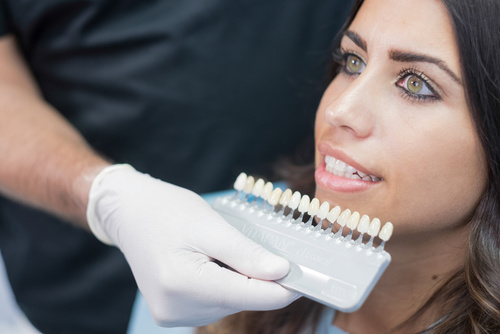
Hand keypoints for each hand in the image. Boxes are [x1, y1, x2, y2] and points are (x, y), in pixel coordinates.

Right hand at [86, 165, 297, 326]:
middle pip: (241, 301)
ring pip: (230, 304)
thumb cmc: (166, 211)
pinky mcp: (173, 314)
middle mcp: (176, 307)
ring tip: (220, 251)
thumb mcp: (210, 224)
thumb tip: (283, 273)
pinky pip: (215, 304)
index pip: (251, 296)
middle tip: (259, 248)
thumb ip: (246, 253)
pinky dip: (223, 285)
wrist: (129, 214)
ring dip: (239, 281)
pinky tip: (210, 263)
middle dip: (258, 278)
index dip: (284, 287)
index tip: (308, 277)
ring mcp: (173, 315)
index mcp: (183, 282)